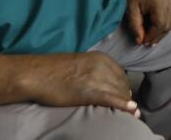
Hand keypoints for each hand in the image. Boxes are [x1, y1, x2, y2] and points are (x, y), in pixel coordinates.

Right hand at [24, 52, 139, 116]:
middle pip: (122, 84)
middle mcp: (102, 66)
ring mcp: (97, 79)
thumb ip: (95, 68)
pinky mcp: (90, 92)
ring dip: (127, 103)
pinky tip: (132, 111)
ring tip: (133, 113)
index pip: (120, 74)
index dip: (123, 86)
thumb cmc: (54, 69)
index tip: (125, 95)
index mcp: (101, 58)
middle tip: (128, 107)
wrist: (37, 74)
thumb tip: (103, 80)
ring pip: (119, 93)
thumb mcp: (81, 62)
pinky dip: (124, 106)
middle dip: (126, 96)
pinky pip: (113, 100)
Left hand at [119, 0, 170, 45]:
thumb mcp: (131, 10)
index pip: (160, 26)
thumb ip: (136, 26)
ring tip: (155, 35)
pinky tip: (164, 25)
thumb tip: (140, 41)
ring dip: (165, 29)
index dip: (152, 36)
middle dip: (158, 35)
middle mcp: (170, 0)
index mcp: (159, 3)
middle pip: (168, 24)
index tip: (143, 42)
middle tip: (148, 41)